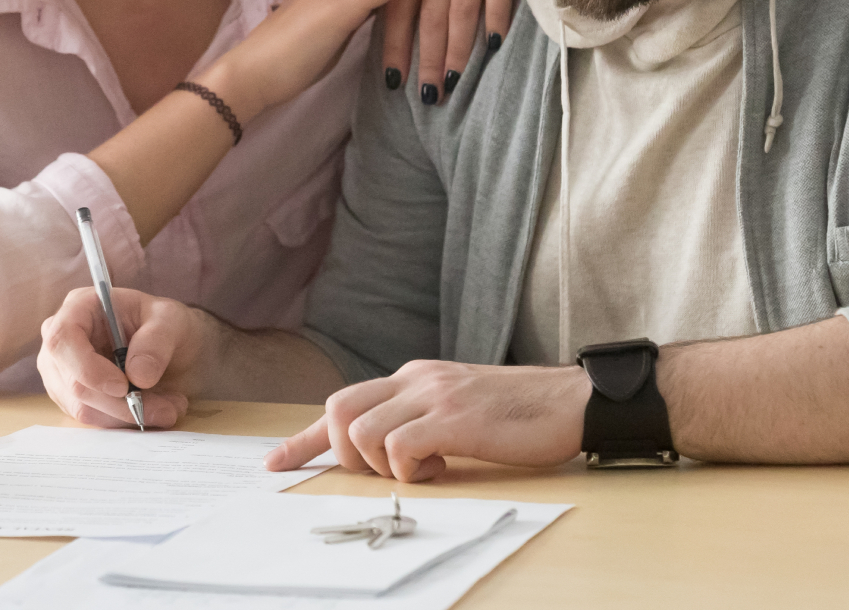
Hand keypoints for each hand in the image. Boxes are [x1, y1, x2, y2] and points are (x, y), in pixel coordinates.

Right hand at [37, 285, 208, 428]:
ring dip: (129, 415)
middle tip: (167, 409)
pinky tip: (154, 410)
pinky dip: (125, 422)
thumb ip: (156, 342)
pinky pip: (93, 419)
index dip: (88, 368)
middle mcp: (61, 341)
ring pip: (84, 408)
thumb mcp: (171, 320)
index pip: (62, 339)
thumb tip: (138, 376)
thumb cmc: (162, 323)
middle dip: (122, 403)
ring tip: (169, 407)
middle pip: (75, 383)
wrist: (168, 345)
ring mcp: (62, 372)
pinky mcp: (71, 398)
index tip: (124, 387)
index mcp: (78, 308)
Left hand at [264, 360, 589, 482]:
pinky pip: (400, 447)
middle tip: (382, 471)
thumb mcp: (457, 407)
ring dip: (381, 465)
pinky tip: (441, 467)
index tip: (275, 462)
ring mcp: (433, 396)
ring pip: (361, 431)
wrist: (572, 400)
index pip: (343, 401)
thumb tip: (386, 452)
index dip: (303, 438)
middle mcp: (415, 379)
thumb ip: (420, 418)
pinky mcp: (455, 419)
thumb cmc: (520, 413)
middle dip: (342, 454)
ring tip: (424, 468)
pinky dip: (409, 469)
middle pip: (337, 410)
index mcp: (413, 376)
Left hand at [379, 0, 528, 103]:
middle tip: (423, 97)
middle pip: (425, 13)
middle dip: (423, 58)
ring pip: (457, 8)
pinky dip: (496, 16)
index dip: (394, 42)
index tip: (392, 78)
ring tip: (452, 83)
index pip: (397, 1)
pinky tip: (494, 45)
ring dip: (455, 49)